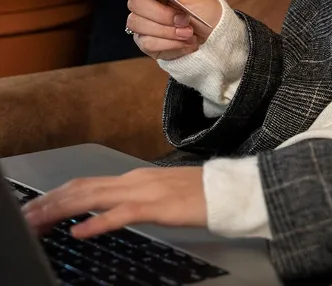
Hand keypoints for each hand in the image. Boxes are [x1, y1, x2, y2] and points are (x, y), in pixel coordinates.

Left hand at [22, 167, 205, 238]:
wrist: (227, 189)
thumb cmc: (197, 196)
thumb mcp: (157, 197)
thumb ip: (132, 201)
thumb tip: (106, 212)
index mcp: (133, 179)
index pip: (85, 185)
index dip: (56, 196)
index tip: (33, 209)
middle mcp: (133, 180)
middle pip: (81, 189)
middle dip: (48, 203)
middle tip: (24, 216)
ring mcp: (144, 191)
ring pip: (93, 198)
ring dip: (61, 210)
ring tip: (37, 222)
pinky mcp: (157, 206)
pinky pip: (121, 214)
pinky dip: (97, 223)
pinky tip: (80, 232)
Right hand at [110, 0, 222, 60]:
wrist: (212, 34)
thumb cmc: (201, 7)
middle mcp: (143, 0)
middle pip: (134, 3)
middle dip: (163, 14)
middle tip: (185, 18)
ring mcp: (142, 22)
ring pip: (138, 25)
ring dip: (168, 31)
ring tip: (188, 31)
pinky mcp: (145, 41)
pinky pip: (146, 43)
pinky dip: (170, 43)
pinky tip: (183, 41)